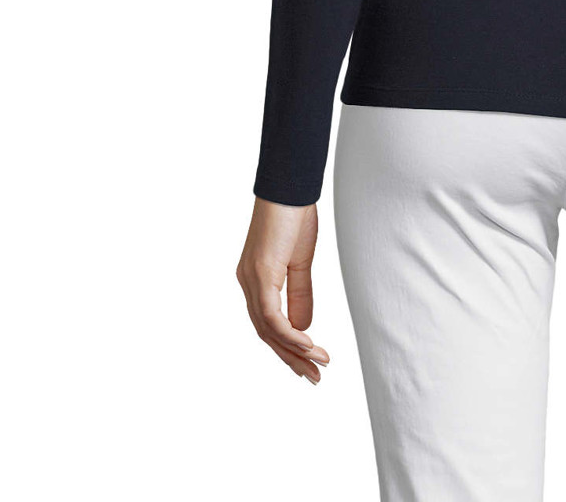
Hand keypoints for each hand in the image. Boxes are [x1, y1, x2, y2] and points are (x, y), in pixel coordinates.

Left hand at [236, 196, 330, 382]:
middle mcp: (247, 284)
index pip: (268, 325)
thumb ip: (299, 294)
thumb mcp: (301, 262)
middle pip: (266, 334)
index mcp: (256, 281)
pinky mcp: (260, 274)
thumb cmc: (294, 216)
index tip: (310, 364)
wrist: (289, 187)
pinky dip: (289, 333)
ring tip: (318, 364)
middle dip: (291, 358)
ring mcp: (251, 280)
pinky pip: (272, 315)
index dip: (288, 348)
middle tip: (314, 377)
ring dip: (294, 351)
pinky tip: (308, 344)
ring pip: (268, 330)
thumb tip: (303, 327)